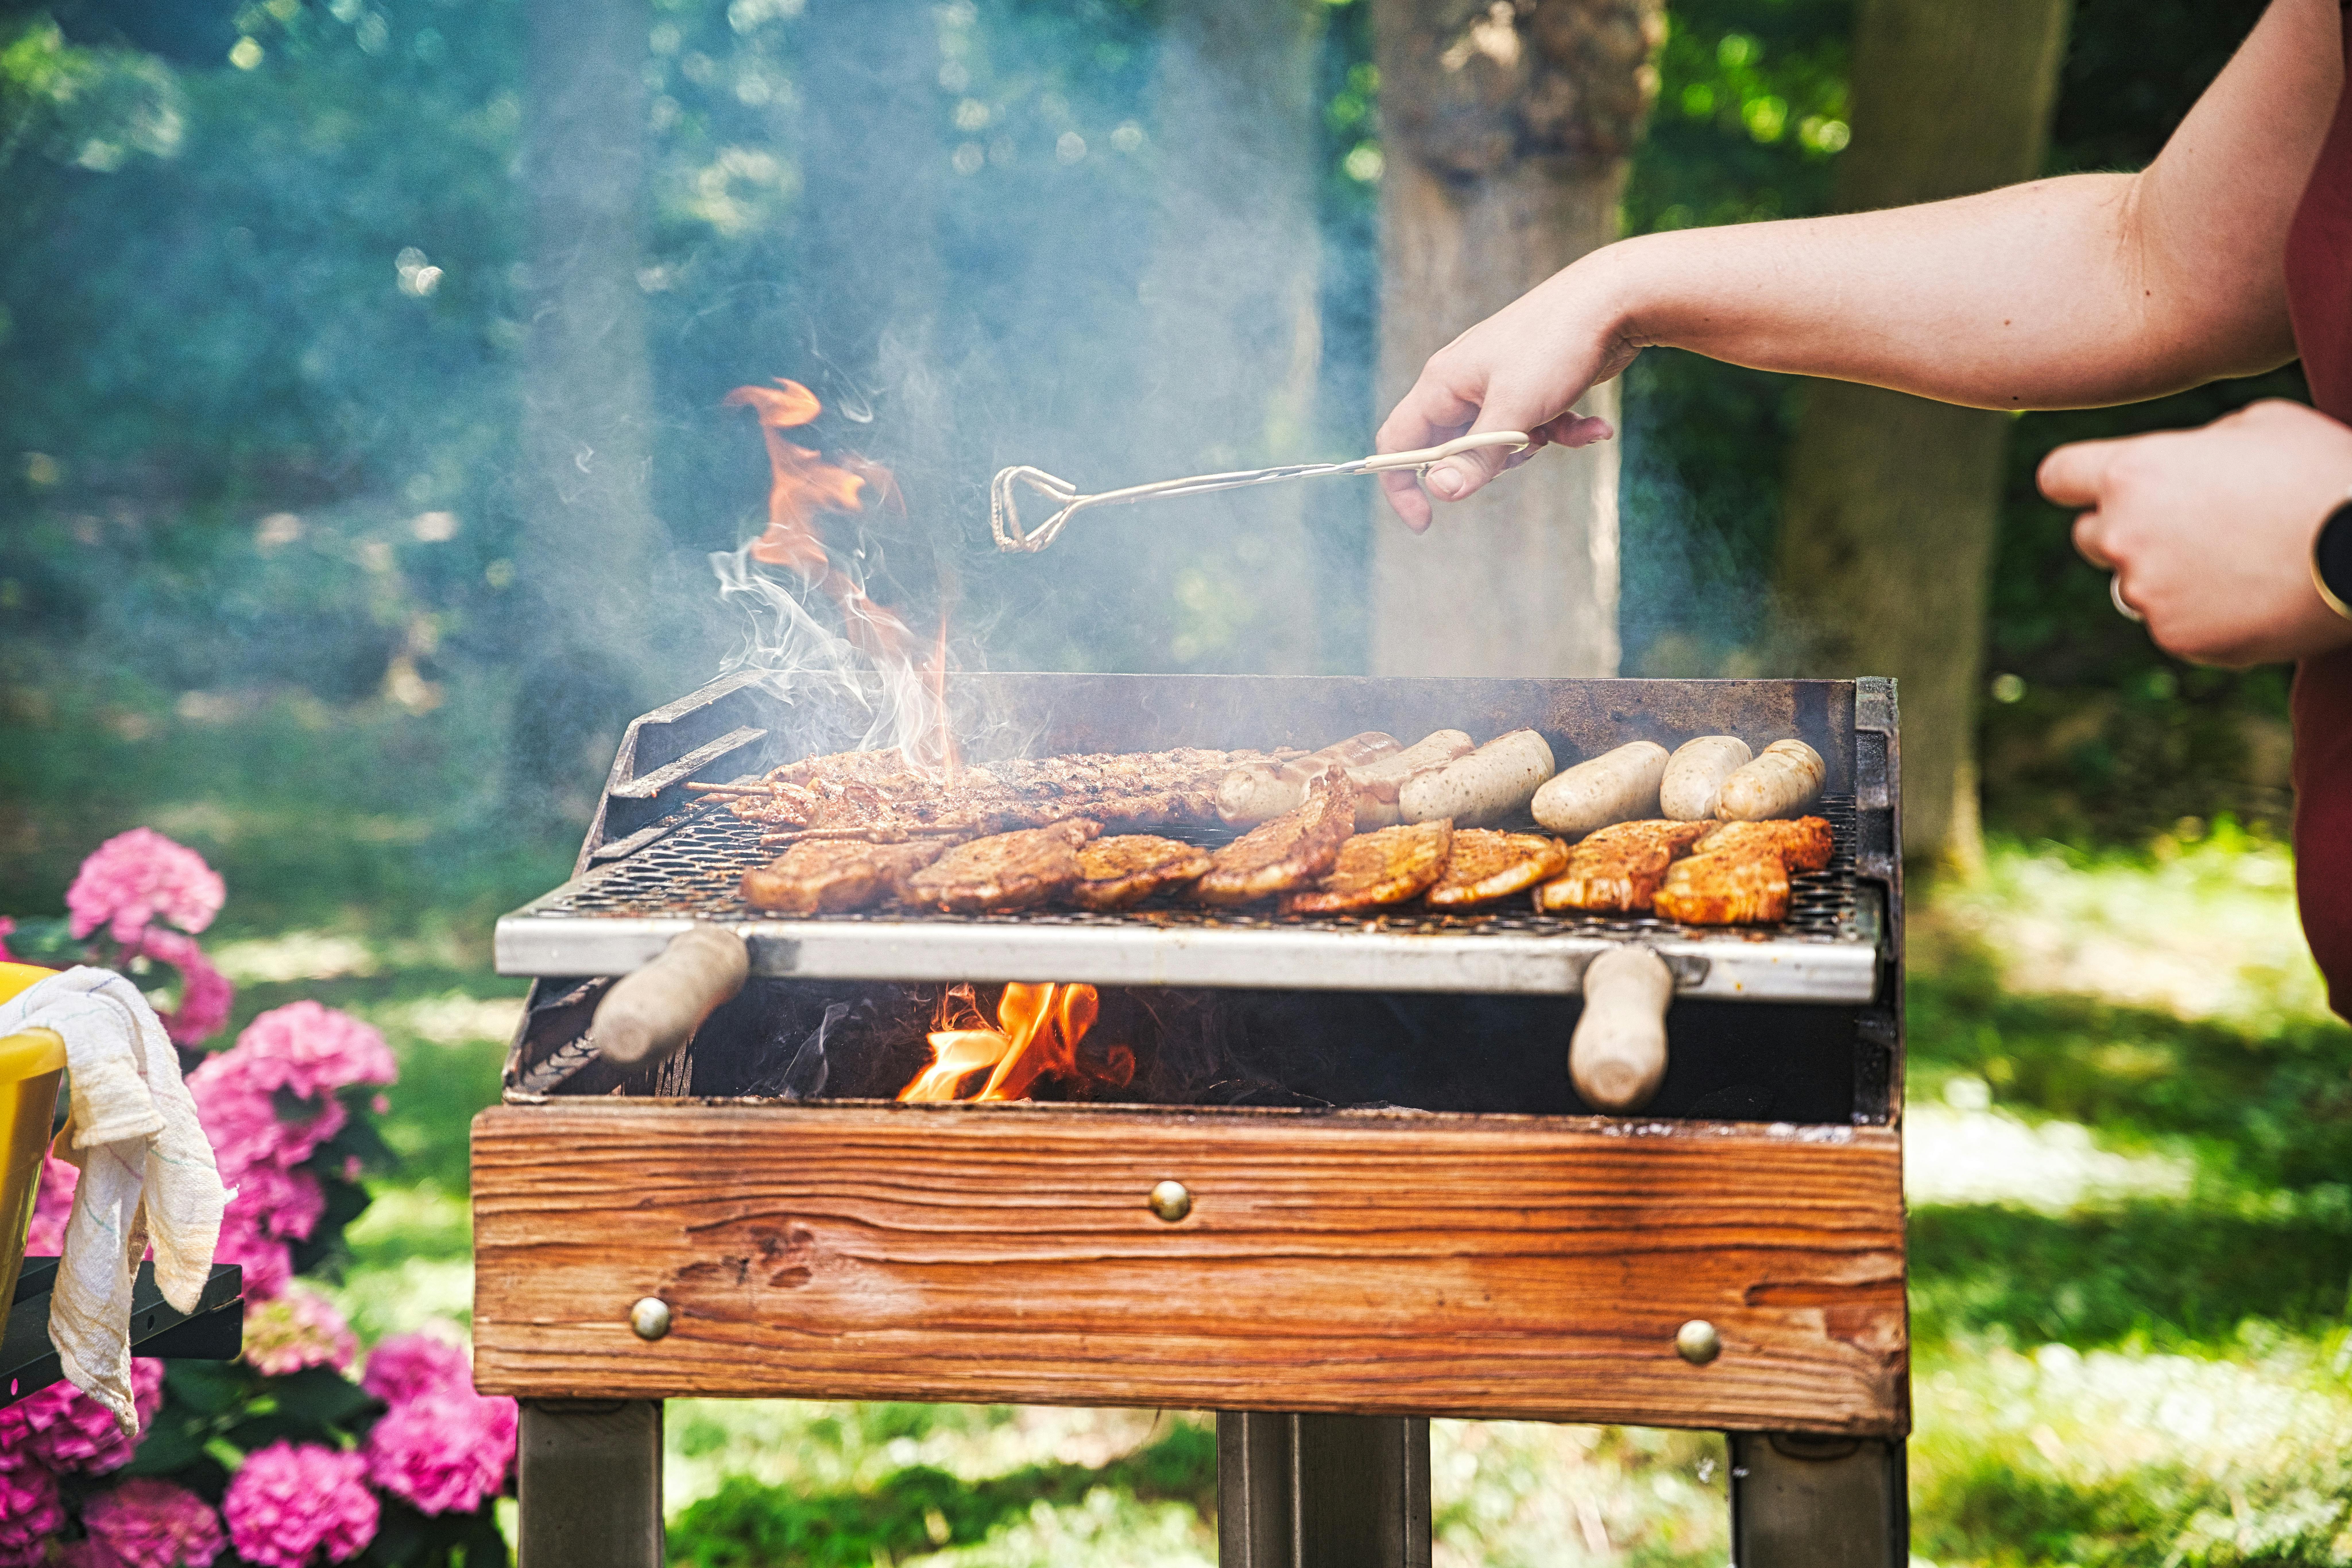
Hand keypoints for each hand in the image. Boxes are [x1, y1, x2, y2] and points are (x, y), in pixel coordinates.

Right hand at [1375, 256, 1633, 531]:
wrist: (1614, 298)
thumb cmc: (1556, 347)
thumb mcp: (1515, 411)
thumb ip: (1476, 455)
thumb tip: (1441, 491)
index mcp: (1443, 383)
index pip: (1398, 441)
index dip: (1402, 484)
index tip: (1425, 521)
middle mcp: (1463, 382)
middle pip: (1452, 447)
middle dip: (1488, 462)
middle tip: (1523, 449)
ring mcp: (1498, 383)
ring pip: (1497, 442)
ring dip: (1532, 446)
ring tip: (1560, 427)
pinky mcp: (1532, 386)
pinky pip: (1535, 426)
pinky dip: (1562, 432)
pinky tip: (1596, 428)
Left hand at [2039, 400, 2351, 666]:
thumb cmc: (2322, 469)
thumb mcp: (2258, 424)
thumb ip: (2195, 446)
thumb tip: (2178, 463)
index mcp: (2134, 473)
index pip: (2059, 477)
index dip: (2078, 481)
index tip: (2094, 487)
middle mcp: (2125, 534)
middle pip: (2091, 536)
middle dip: (2126, 530)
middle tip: (2191, 526)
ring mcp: (2148, 592)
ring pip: (2134, 584)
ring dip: (2168, 574)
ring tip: (2241, 561)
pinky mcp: (2178, 638)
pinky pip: (2172, 624)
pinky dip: (2202, 614)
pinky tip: (2254, 595)